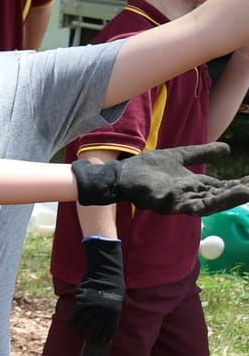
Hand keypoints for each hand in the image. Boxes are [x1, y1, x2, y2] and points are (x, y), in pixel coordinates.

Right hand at [67, 237, 123, 344]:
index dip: (104, 339)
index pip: (109, 331)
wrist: (105, 271)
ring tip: (80, 334)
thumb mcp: (116, 301)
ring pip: (83, 326)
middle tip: (89, 342)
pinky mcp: (81, 302)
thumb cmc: (113, 285)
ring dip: (81, 332)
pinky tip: (73, 327)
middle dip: (92, 338)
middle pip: (96, 331)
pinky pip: (75, 317)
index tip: (100, 344)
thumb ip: (110, 313)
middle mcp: (103, 312)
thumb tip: (102, 325)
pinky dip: (73, 324)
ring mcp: (92, 307)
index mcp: (114, 312)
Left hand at [73, 141, 248, 212]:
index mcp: (194, 186)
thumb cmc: (147, 167)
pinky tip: (210, 201)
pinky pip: (184, 206)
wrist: (120, 171)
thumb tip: (227, 149)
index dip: (239, 185)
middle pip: (219, 197)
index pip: (222, 187)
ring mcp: (177, 201)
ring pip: (207, 204)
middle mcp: (189, 196)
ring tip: (246, 192)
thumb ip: (201, 153)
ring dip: (226, 199)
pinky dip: (199, 205)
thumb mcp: (180, 156)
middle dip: (238, 194)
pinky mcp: (164, 203)